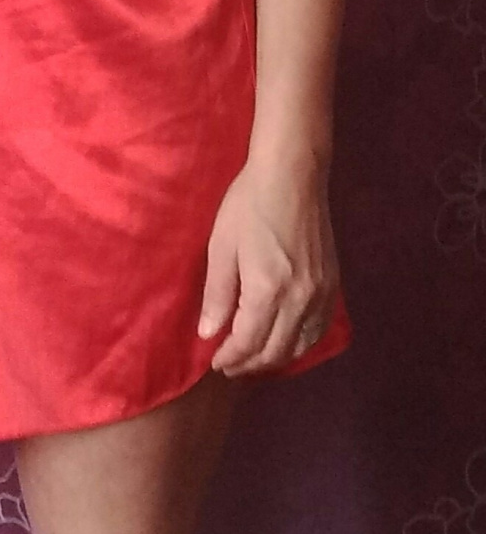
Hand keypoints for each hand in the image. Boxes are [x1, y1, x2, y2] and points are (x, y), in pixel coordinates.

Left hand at [196, 153, 339, 374]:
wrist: (293, 175)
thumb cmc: (249, 204)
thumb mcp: (222, 245)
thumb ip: (217, 294)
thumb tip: (208, 333)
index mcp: (267, 291)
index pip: (248, 343)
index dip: (230, 357)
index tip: (215, 361)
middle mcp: (299, 300)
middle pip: (275, 351)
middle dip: (249, 364)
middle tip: (230, 364)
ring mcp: (321, 295)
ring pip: (300, 346)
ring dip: (275, 358)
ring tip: (253, 357)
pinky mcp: (333, 285)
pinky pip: (319, 329)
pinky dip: (300, 343)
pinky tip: (285, 339)